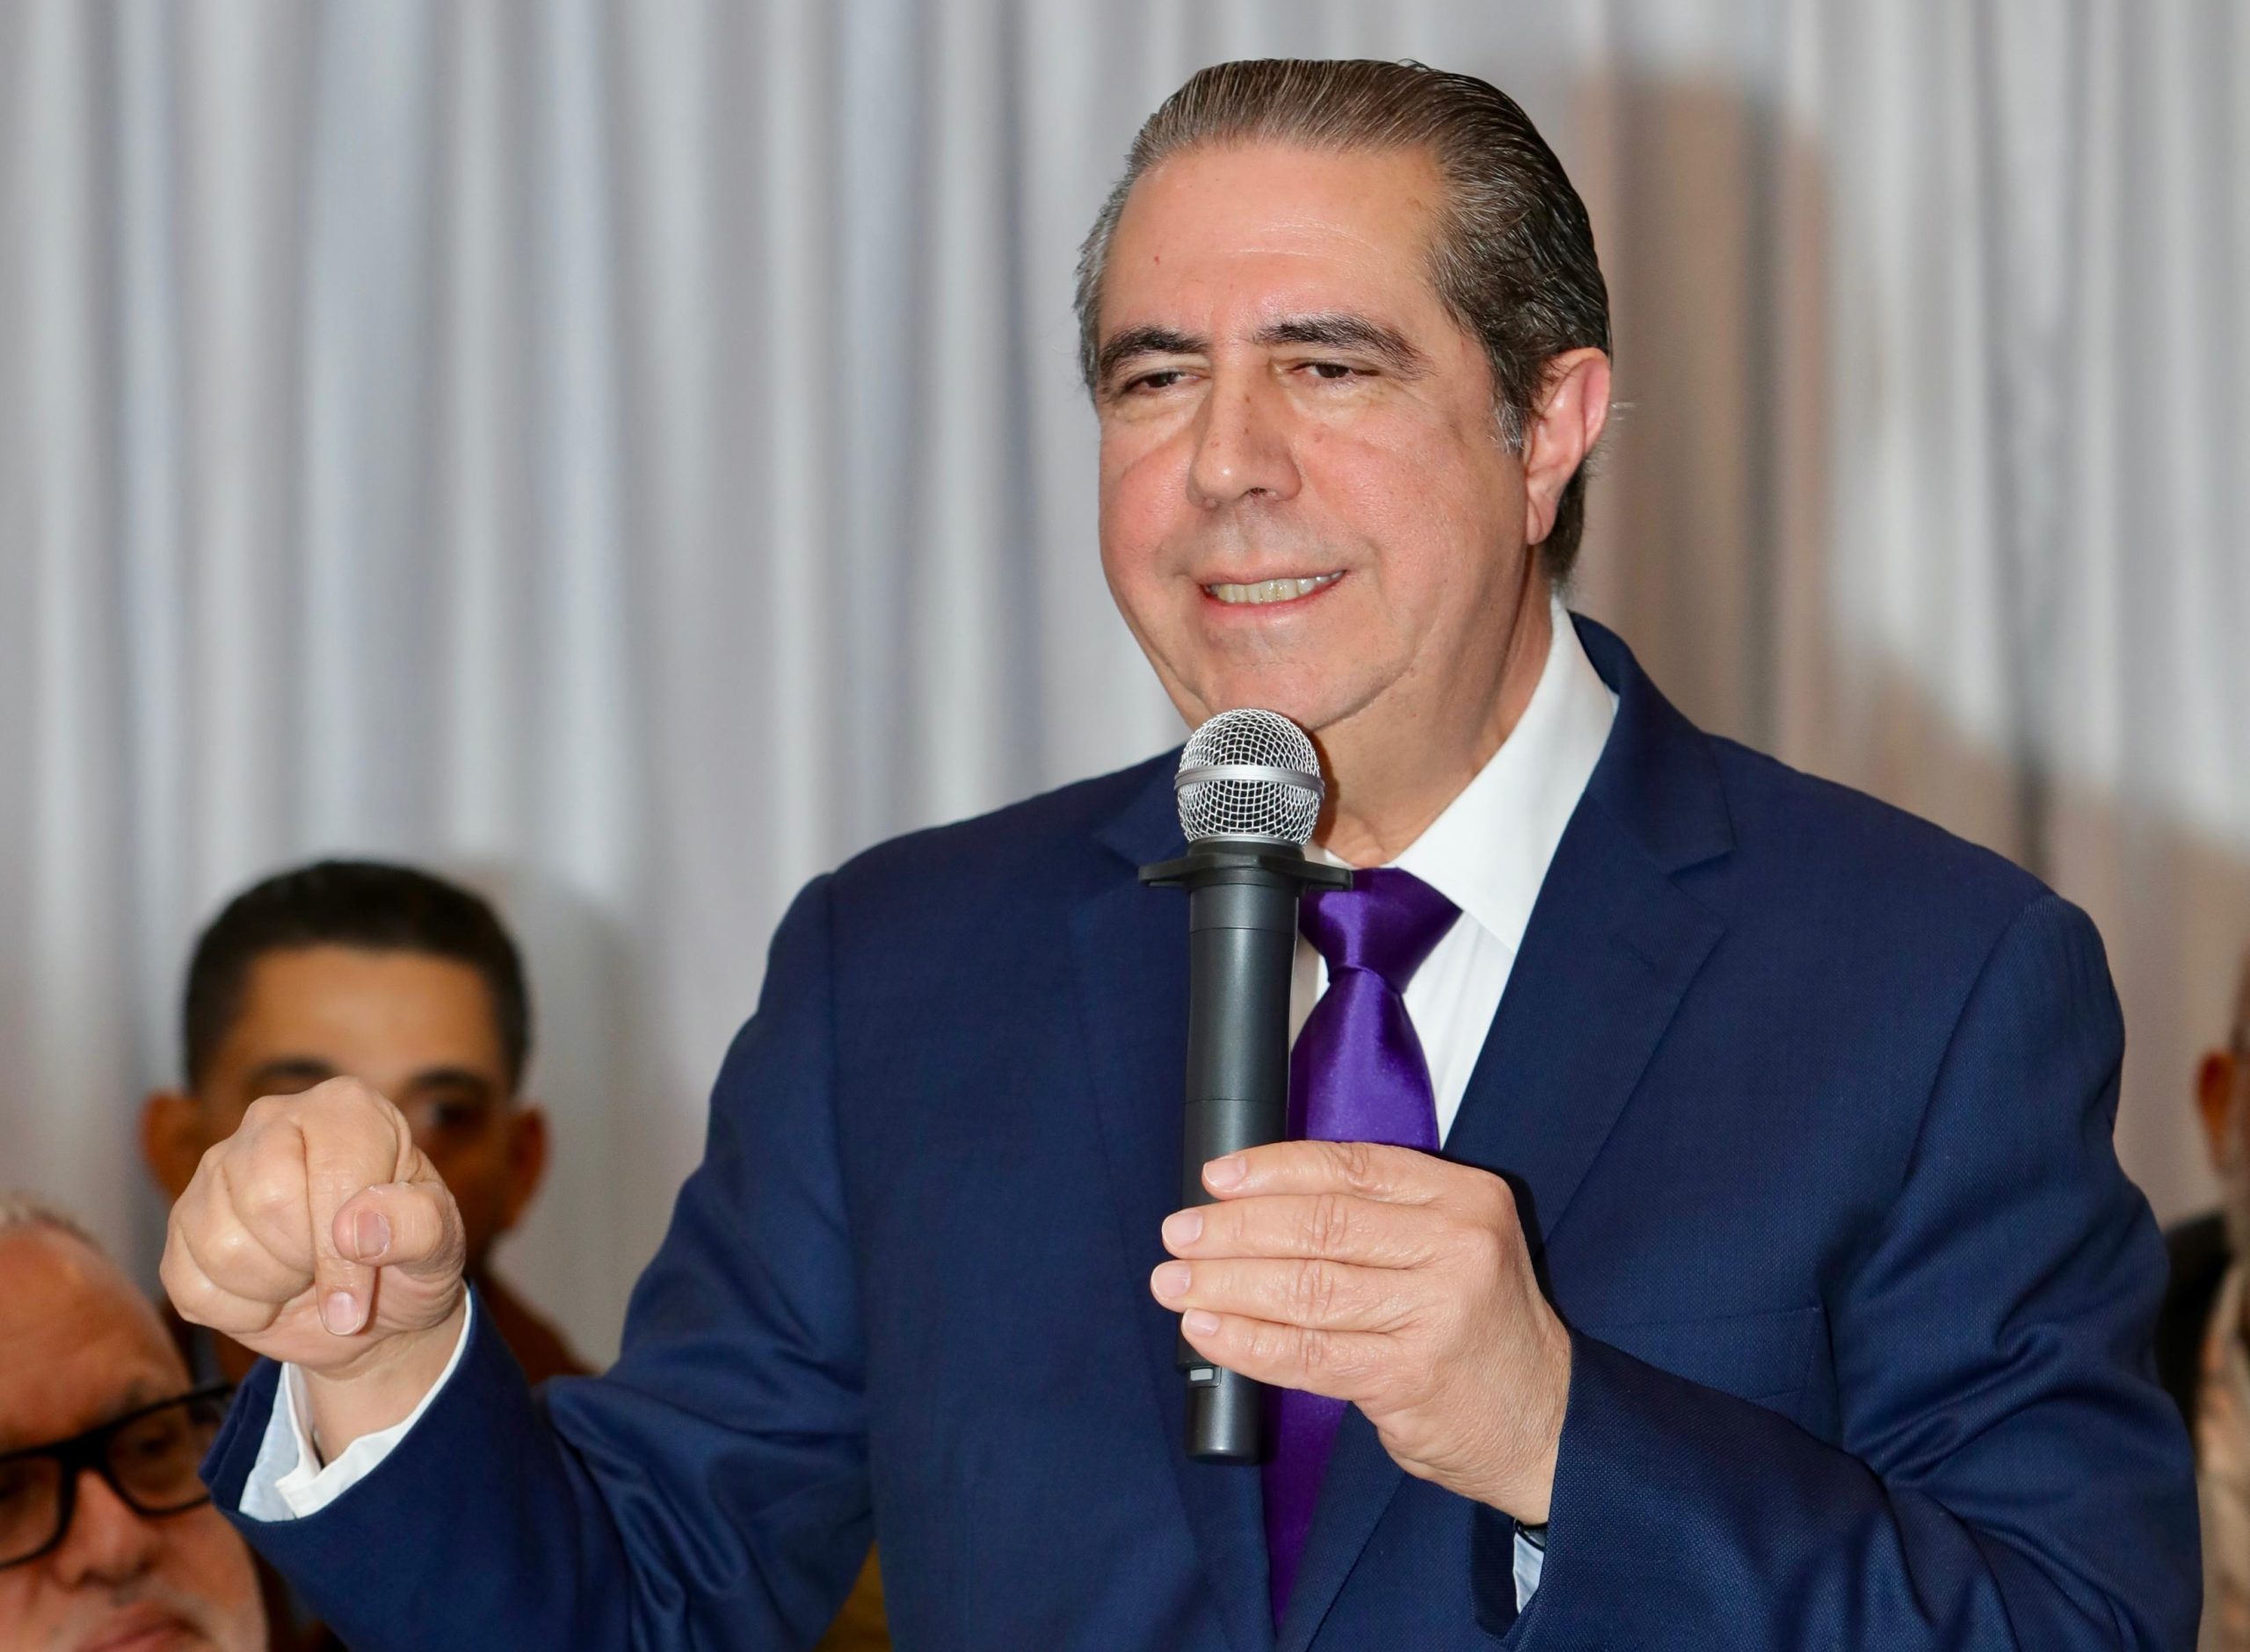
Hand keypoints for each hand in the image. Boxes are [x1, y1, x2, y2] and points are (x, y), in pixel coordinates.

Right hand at [160, 1076, 468, 1452]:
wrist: (370, 1310)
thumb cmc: (408, 1258)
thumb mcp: (442, 1246)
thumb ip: (420, 1227)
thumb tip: (358, 1228)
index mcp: (345, 1110)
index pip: (331, 1174)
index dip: (343, 1253)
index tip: (360, 1299)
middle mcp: (272, 1122)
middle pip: (266, 1200)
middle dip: (307, 1262)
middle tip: (334, 1271)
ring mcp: (217, 1171)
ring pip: (223, 1247)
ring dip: (274, 1288)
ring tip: (305, 1274)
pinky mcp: (183, 1225)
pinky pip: (190, 1285)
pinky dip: (238, 1312)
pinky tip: (269, 1291)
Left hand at [1149, 1141, 1570, 1522]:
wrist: (1544, 1422)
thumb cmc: (1478, 1328)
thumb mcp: (1453, 1245)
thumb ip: (1378, 1218)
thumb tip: (1257, 1202)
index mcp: (1465, 1198)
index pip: (1352, 1167)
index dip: (1273, 1170)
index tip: (1217, 1177)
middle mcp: (1457, 1246)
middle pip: (1321, 1225)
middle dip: (1235, 1229)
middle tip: (1180, 1234)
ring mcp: (1437, 1312)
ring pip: (1307, 1288)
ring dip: (1226, 1285)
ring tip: (1176, 1284)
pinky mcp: (1410, 1375)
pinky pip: (1308, 1353)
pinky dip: (1248, 1342)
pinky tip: (1209, 1332)